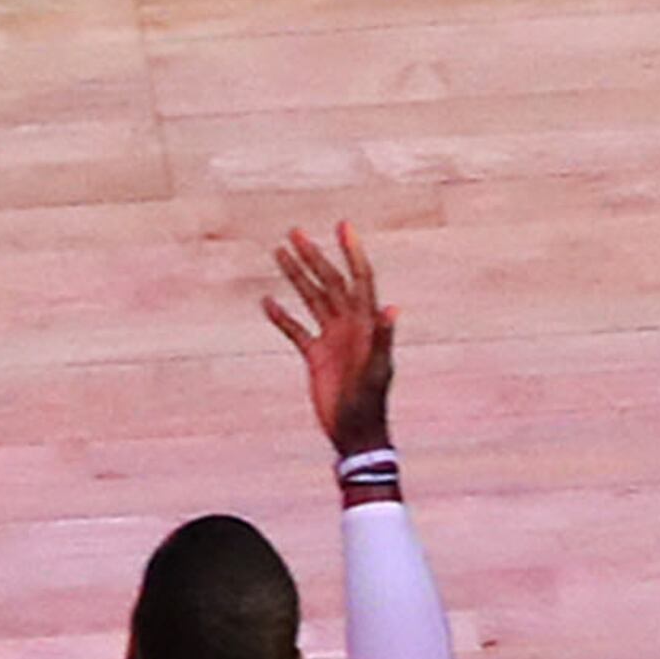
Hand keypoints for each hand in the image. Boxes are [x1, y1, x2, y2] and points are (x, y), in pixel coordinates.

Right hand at [260, 223, 395, 457]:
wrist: (355, 432)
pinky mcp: (315, 356)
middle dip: (314, 256)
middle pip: (330, 282)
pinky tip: (267, 301)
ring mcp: (331, 339)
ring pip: (311, 299)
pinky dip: (282, 317)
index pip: (359, 278)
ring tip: (279, 252)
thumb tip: (392, 309)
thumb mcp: (377, 370)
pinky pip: (296, 330)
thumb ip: (382, 338)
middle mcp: (348, 325)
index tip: (343, 226)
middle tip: (295, 232)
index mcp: (365, 323)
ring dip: (297, 276)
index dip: (352, 252)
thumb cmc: (370, 403)